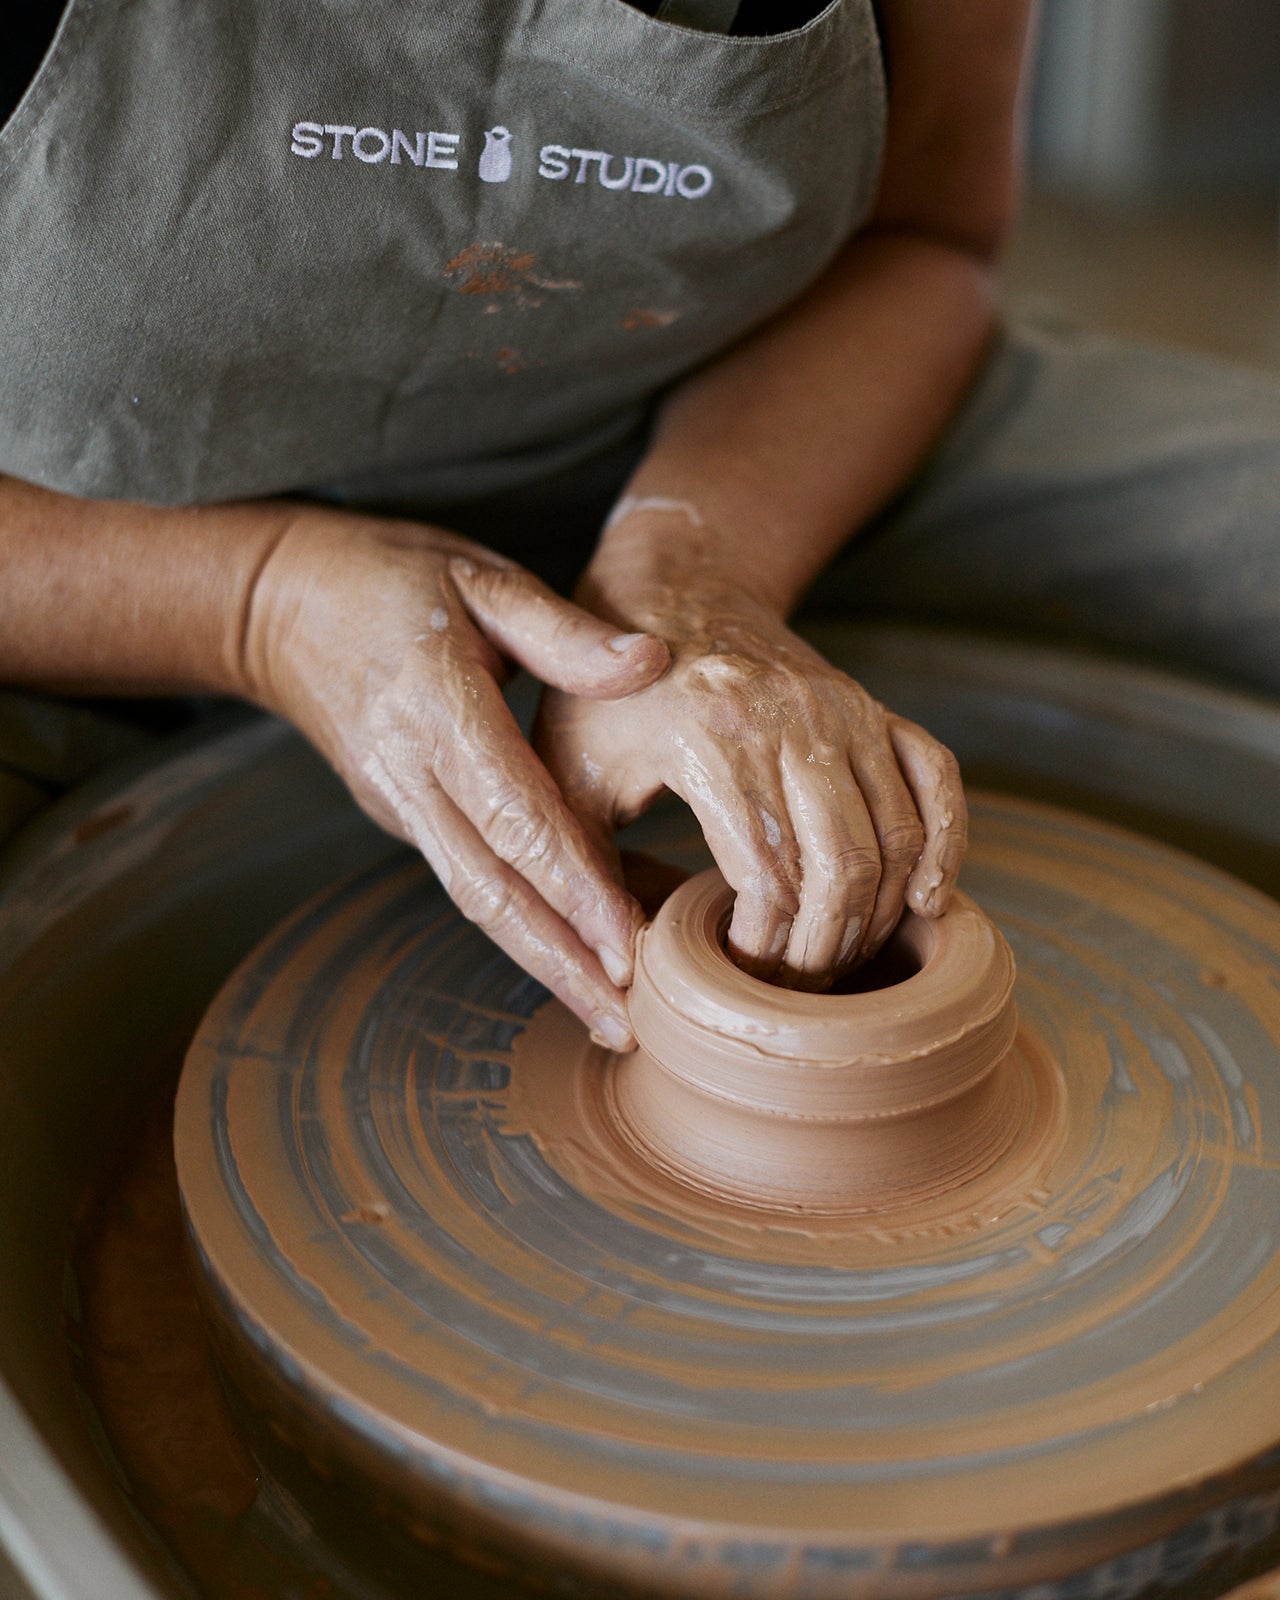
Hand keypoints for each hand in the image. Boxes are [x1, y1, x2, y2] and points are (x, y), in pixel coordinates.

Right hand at [239, 507, 668, 1046]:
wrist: (273, 604)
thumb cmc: (386, 577)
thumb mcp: (477, 575)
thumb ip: (562, 630)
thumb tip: (650, 663)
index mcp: (434, 704)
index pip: (512, 810)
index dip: (570, 880)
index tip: (626, 939)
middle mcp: (409, 771)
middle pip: (489, 886)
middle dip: (559, 960)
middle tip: (626, 1021)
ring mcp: (398, 802)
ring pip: (475, 898)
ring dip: (541, 961)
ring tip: (609, 1015)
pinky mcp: (400, 814)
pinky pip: (468, 877)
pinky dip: (522, 923)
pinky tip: (576, 950)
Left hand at [536, 581, 965, 989]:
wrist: (671, 589)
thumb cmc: (607, 695)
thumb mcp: (570, 773)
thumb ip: (581, 868)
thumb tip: (617, 970)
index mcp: (713, 737)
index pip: (770, 879)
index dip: (767, 950)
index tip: (739, 977)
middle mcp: (793, 719)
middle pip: (843, 867)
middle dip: (826, 950)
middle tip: (794, 989)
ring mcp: (844, 711)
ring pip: (895, 836)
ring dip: (878, 915)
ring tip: (837, 958)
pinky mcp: (873, 709)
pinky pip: (936, 779)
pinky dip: (946, 842)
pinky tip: (929, 899)